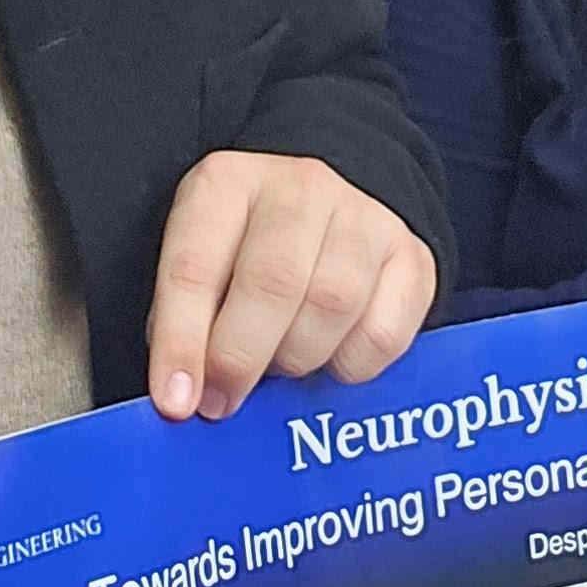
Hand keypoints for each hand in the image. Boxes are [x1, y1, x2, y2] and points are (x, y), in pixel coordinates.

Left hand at [147, 151, 438, 420]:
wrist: (335, 202)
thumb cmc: (251, 248)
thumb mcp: (203, 262)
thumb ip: (186, 320)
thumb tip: (183, 399)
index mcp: (228, 184)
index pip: (194, 266)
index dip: (181, 341)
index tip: (175, 402)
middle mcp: (300, 189)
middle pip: (273, 282)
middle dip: (241, 359)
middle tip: (224, 400)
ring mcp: (364, 218)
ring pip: (333, 305)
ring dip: (298, 358)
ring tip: (279, 365)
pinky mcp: (412, 257)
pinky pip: (384, 333)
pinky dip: (351, 365)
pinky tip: (330, 358)